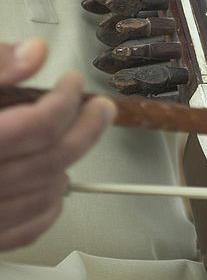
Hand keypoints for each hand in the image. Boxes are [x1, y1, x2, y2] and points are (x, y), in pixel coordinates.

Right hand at [0, 38, 115, 250]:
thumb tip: (36, 52)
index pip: (39, 124)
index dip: (66, 98)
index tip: (74, 82)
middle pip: (53, 158)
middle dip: (87, 126)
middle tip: (103, 107)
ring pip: (48, 192)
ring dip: (73, 161)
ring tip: (77, 135)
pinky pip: (31, 227)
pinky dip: (53, 203)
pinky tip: (57, 179)